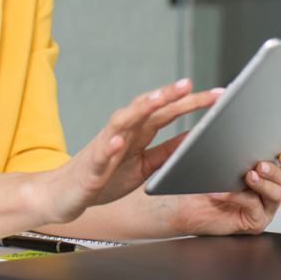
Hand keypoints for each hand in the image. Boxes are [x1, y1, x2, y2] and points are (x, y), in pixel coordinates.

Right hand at [35, 79, 221, 225]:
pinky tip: (119, 140)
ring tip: (158, 99)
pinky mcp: (91, 167)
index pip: (166, 111)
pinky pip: (101, 154)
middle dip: (168, 96)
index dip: (190, 102)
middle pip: (146, 108)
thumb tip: (194, 138)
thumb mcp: (144, 166)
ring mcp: (104, 147)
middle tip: (190, 84)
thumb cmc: (103, 178)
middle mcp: (121, 133)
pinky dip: (110, 146)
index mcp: (136, 133)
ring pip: (122, 122)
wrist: (63, 195)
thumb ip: (167, 151)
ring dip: (139, 109)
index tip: (217, 95)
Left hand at [158, 148, 280, 235]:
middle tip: (261, 165)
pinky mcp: (254, 221)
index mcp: (265, 169)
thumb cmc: (199, 179)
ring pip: (276, 194)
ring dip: (262, 183)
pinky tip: (224, 191)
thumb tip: (230, 124)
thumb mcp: (215, 154)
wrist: (182, 204)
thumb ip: (227, 141)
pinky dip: (239, 197)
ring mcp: (263, 206)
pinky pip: (254, 207)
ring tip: (248, 176)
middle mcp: (267, 188)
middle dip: (276, 170)